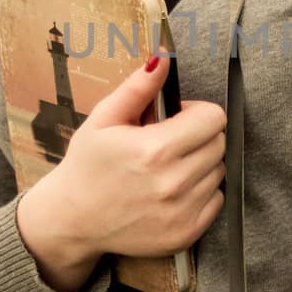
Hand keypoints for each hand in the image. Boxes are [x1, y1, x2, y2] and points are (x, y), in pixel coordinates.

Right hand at [16, 54, 225, 291]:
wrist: (72, 220)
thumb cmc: (87, 166)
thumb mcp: (104, 119)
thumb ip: (138, 88)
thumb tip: (163, 57)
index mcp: (156, 149)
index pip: (214, 118)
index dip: (196, 113)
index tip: (176, 119)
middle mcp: (174, 183)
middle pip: (219, 144)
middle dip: (199, 137)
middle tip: (169, 143)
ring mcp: (182, 212)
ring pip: (219, 171)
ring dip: (201, 164)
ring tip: (168, 168)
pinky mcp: (187, 234)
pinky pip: (217, 200)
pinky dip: (202, 192)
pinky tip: (173, 191)